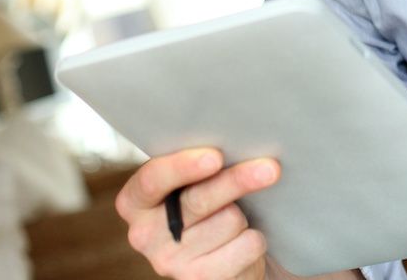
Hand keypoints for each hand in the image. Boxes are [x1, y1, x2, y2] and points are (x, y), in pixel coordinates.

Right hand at [115, 147, 280, 278]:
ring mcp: (170, 262)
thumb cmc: (208, 200)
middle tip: (270, 168)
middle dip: (236, 181)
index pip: (152, 181)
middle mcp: (145, 235)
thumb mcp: (195, 179)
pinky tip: (243, 239)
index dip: (182, 167)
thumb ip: (201, 162)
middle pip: (198, 201)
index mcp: (136, 201)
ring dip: (245, 213)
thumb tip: (241, 143)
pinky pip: (246, 246)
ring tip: (238, 215)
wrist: (222, 253)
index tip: (215, 157)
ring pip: (229, 221)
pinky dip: (254, 238)